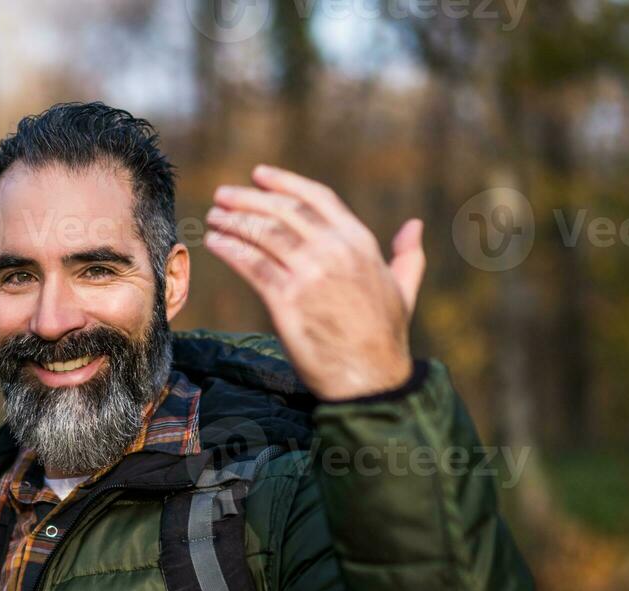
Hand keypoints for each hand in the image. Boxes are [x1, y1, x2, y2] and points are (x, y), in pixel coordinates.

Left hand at [203, 164, 425, 400]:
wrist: (371, 378)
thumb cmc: (385, 337)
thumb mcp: (404, 288)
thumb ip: (407, 255)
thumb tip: (414, 226)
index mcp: (360, 242)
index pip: (317, 198)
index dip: (285, 183)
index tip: (259, 175)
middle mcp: (335, 251)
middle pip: (284, 211)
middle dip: (249, 199)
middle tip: (223, 195)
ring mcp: (310, 274)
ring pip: (264, 234)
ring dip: (234, 221)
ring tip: (214, 217)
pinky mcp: (287, 300)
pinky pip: (252, 265)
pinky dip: (230, 249)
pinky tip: (215, 242)